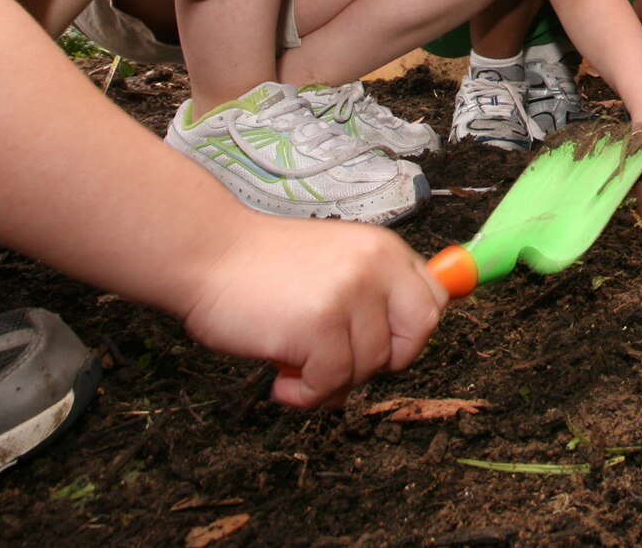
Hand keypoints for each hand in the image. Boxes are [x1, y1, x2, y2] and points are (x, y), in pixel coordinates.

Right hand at [182, 217, 445, 409]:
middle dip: (383, 361)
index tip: (383, 344)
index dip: (411, 331)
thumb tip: (399, 350)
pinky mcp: (319, 325)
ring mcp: (349, 295)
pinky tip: (281, 375)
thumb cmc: (262, 267)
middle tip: (340, 360)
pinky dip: (305, 393)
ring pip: (369, 366)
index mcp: (383, 249)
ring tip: (294, 360)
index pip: (434, 299)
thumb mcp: (334, 263)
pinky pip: (331, 383)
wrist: (207, 254)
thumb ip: (370, 296)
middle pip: (417, 336)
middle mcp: (374, 267)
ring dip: (330, 379)